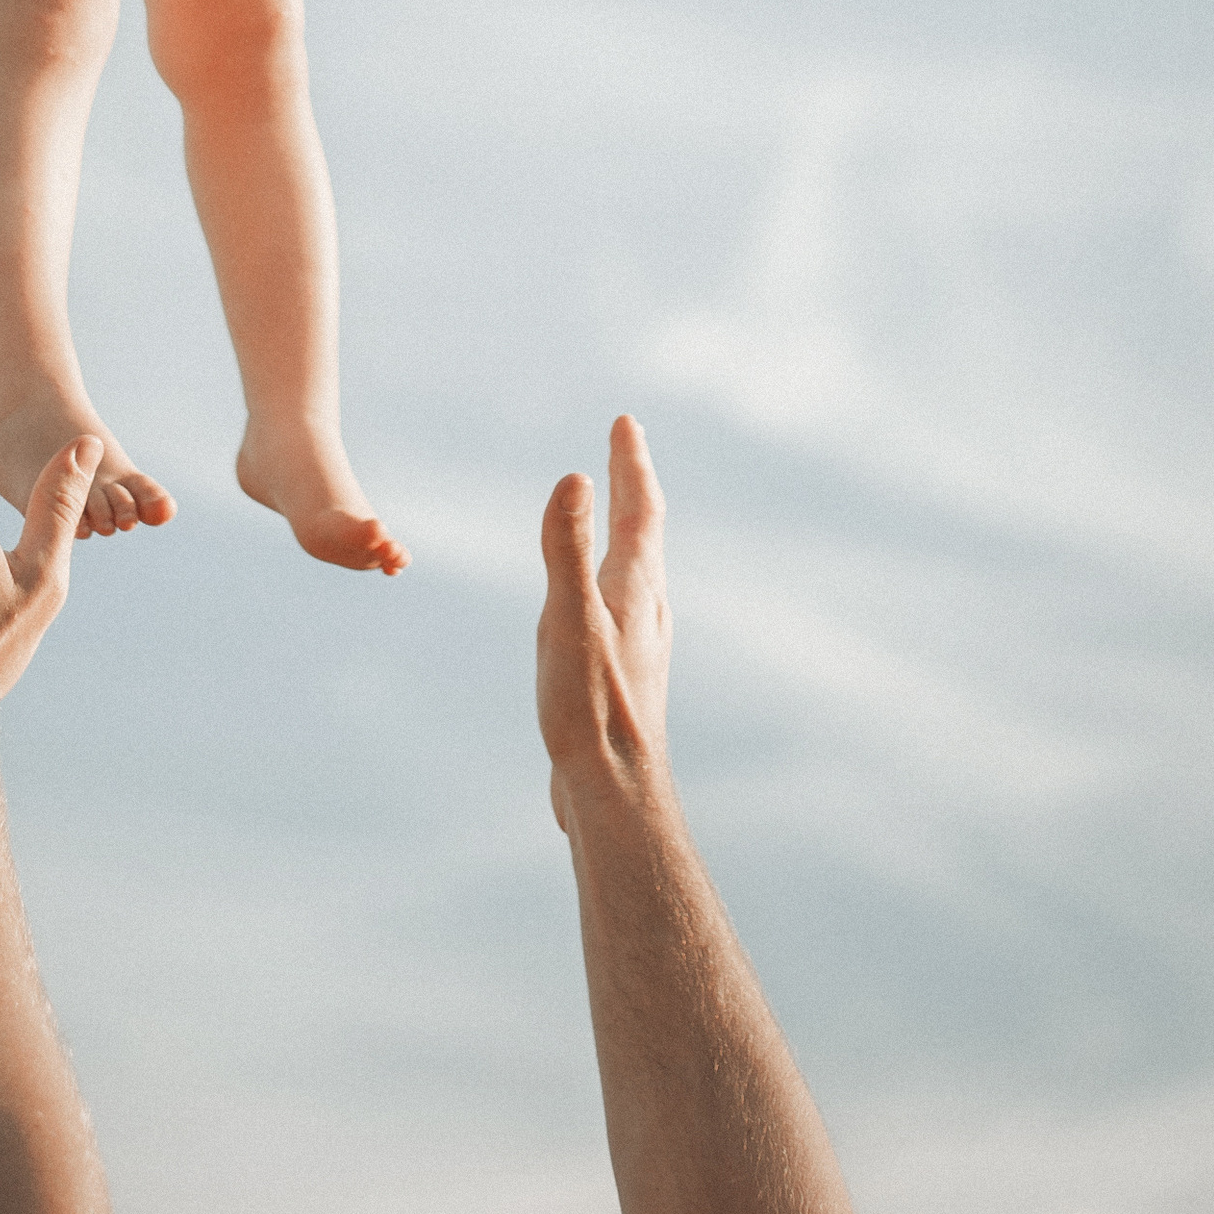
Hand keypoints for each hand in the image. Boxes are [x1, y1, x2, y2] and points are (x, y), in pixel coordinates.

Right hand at [539, 415, 671, 827]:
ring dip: (628, 531)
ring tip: (620, 516)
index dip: (630, 462)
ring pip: (638, 570)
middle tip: (626, 449)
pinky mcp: (624, 674)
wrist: (614, 791)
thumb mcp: (568, 618)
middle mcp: (647, 609)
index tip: (625, 422)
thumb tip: (575, 477)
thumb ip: (567, 549)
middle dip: (633, 487)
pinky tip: (600, 604)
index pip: (639, 508)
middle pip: (644, 533)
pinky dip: (611, 575)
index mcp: (635, 588)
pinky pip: (622, 603)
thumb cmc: (590, 705)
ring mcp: (639, 643)